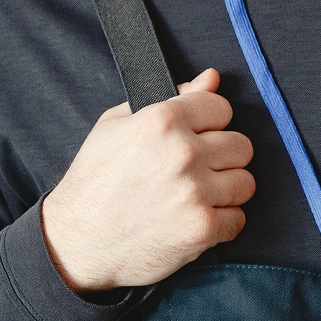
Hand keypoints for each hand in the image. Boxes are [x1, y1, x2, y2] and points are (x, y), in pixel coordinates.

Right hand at [42, 69, 255, 291]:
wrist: (75, 242)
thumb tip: (211, 78)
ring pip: (245, 182)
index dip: (210, 123)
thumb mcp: (117, 125)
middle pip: (240, 145)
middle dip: (222, 157)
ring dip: (225, 191)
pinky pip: (238, 219)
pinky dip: (221, 223)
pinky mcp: (201, 229)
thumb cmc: (94, 181)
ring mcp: (195, 193)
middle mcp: (182, 153)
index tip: (197, 137)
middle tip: (196, 170)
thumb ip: (171, 97)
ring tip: (197, 196)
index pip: (221, 108)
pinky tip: (195, 220)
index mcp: (162, 121)